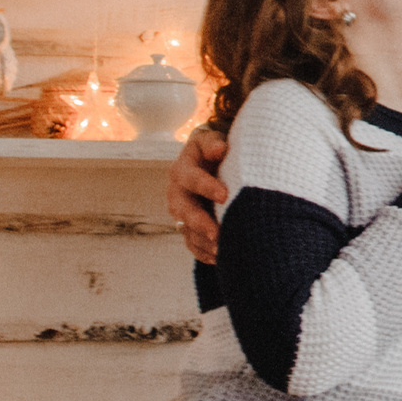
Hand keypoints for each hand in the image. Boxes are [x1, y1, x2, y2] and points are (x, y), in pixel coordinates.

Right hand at [168, 129, 230, 262]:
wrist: (209, 161)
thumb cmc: (214, 149)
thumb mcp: (211, 140)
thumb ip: (213, 142)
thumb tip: (219, 149)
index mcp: (182, 170)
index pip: (191, 178)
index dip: (206, 187)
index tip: (224, 195)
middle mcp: (177, 193)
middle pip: (184, 210)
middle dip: (200, 223)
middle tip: (217, 234)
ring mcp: (181, 213)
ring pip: (187, 231)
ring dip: (203, 242)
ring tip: (222, 252)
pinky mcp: (188, 227)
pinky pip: (192, 244)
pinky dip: (203, 253)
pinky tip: (220, 260)